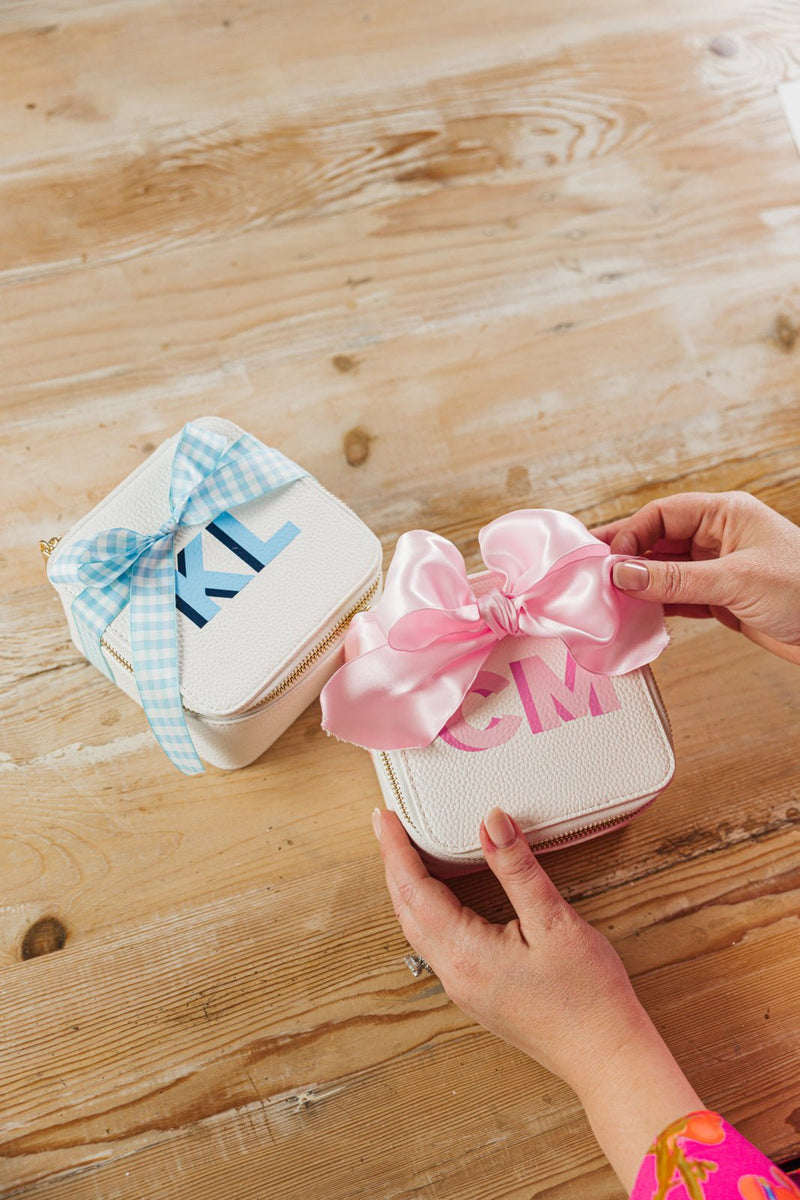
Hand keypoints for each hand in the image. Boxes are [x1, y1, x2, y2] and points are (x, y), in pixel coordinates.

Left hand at [374, 805, 702, 1189]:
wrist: (606, 1057)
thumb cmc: (588, 998)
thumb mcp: (555, 922)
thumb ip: (518, 868)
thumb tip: (491, 823)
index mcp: (466, 952)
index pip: (414, 889)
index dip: (396, 849)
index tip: (386, 819)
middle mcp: (455, 973)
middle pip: (407, 909)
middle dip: (393, 864)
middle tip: (387, 827)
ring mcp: (464, 988)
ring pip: (418, 929)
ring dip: (406, 890)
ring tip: (404, 856)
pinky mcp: (477, 994)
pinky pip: (436, 945)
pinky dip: (426, 912)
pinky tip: (438, 900)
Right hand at [593, 491, 799, 664]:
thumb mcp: (735, 581)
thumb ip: (675, 580)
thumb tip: (622, 574)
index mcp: (725, 514)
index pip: (663, 514)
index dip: (631, 534)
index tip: (607, 561)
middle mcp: (718, 537)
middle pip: (658, 540)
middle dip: (626, 557)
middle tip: (591, 574)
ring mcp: (718, 568)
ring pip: (664, 571)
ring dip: (638, 584)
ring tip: (607, 598)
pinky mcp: (721, 599)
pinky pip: (676, 596)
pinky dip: (655, 605)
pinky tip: (635, 614)